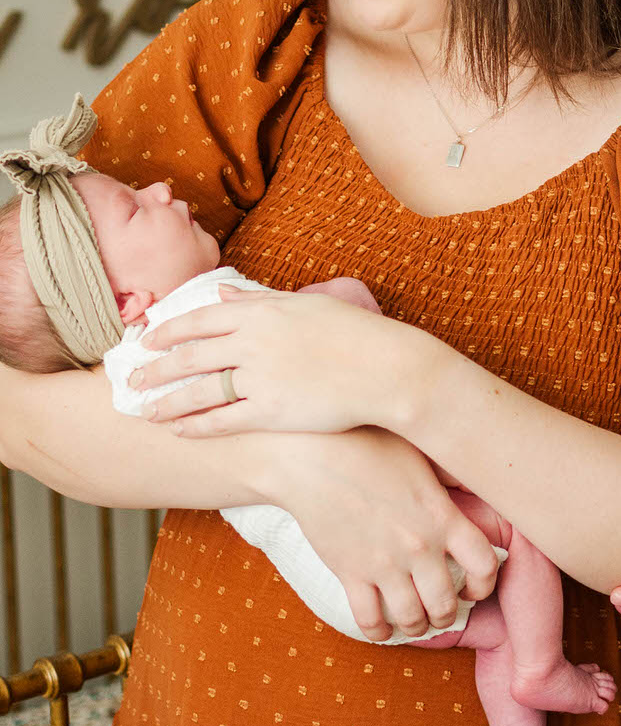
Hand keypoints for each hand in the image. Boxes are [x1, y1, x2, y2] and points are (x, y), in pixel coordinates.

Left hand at [133, 286, 422, 434]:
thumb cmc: (352, 333)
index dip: (167, 332)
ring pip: (198, 390)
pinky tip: (179, 431)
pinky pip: (222, 420)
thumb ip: (257, 300)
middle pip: (189, 356)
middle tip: (132, 379)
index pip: (198, 320)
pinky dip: (196, 425)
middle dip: (155, 369)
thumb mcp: (303, 305)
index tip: (146, 341)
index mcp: (258, 312)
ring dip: (166, 401)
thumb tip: (221, 294)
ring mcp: (258, 378)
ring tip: (145, 410)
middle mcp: (250, 342)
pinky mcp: (270, 410)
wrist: (384, 367)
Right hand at [267, 427, 500, 639]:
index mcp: (443, 517)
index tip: (474, 587)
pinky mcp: (350, 573)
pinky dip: (378, 632)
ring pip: (412, 618)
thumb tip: (471, 481)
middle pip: (446, 602)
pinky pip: (369, 620)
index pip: (484, 564)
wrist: (311, 455)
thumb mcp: (420, 454)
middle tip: (442, 612)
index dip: (485, 583)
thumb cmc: (367, 443)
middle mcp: (419, 547)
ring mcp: (384, 564)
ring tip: (416, 624)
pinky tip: (382, 629)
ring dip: (417, 627)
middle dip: (447, 614)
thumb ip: (448, 478)